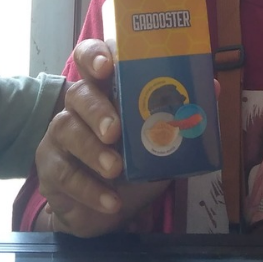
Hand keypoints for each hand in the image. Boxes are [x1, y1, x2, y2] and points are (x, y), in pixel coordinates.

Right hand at [34, 39, 167, 235]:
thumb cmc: (137, 162)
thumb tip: (212, 86)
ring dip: (92, 150)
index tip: (106, 66)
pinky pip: (64, 173)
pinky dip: (90, 189)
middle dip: (97, 109)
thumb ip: (183, 113)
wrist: (110, 208)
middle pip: (79, 92)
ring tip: (115, 169)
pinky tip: (111, 201)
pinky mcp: (49, 168)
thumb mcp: (164, 139)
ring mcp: (60, 134)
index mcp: (106, 88)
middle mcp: (79, 104)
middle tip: (115, 130)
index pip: (91, 57)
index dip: (95, 55)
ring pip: (66, 128)